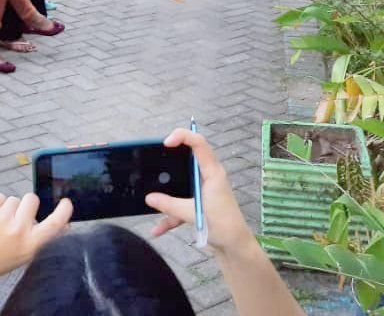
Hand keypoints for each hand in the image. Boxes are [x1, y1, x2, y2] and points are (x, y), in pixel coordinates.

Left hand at [0, 194, 72, 286]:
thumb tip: (65, 224)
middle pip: (32, 199)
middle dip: (26, 205)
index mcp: (30, 244)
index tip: (66, 202)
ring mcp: (0, 218)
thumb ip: (42, 238)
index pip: (55, 223)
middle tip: (16, 217)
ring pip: (13, 198)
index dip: (64, 211)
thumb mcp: (24, 255)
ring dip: (8, 207)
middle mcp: (17, 230)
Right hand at [144, 128, 254, 254]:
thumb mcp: (194, 213)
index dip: (182, 136)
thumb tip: (149, 198)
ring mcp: (202, 191)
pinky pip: (180, 206)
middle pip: (187, 160)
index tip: (166, 142)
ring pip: (181, 184)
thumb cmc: (223, 226)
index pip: (199, 144)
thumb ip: (170, 205)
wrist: (235, 248)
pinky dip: (170, 216)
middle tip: (154, 161)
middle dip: (170, 160)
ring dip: (168, 193)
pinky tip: (158, 229)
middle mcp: (208, 178)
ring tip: (151, 197)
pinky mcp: (199, 205)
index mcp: (212, 173)